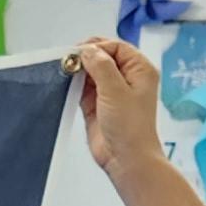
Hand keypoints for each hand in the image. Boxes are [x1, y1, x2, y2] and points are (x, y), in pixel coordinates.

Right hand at [69, 38, 164, 191]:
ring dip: (78, 71)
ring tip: (66, 71)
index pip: (116, 47)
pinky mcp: (97, 104)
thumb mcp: (115, 90)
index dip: (97, 47)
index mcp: (140, 70)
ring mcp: (111, 91)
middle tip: (69, 61)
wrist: (126, 159)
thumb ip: (100, 66)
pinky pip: (83, 87)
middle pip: (103, 56)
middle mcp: (127, 78)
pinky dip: (74, 84)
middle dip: (85, 57)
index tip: (79, 52)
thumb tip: (87, 50)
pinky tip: (66, 83)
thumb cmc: (131, 128)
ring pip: (91, 71)